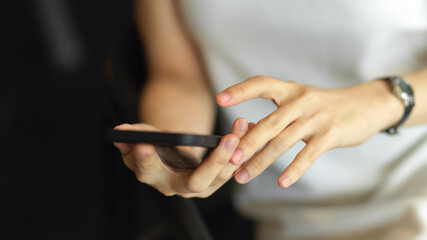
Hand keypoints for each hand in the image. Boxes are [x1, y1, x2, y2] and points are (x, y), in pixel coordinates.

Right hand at [113, 119, 251, 197]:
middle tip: (228, 140)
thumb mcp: (142, 138)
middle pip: (196, 182)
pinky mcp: (215, 181)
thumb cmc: (156, 144)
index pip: (148, 170)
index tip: (145, 144)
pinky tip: (247, 128)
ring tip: (242, 127)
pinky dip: (242, 150)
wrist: (172, 155)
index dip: (144, 158)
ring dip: (235, 152)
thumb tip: (119, 132)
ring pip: (221, 175)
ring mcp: (199, 187)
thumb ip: (131, 137)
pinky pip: (231, 168)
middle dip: (214, 162)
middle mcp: (176, 188)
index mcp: (152, 175)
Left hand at [216, 75, 402, 187]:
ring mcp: (316, 117)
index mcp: (290, 89)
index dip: (240, 90)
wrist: (366, 104)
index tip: (220, 99)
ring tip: (243, 175)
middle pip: (269, 122)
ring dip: (261, 161)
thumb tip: (246, 130)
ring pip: (283, 141)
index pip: (262, 84)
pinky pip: (308, 154)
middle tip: (229, 160)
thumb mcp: (300, 102)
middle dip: (247, 143)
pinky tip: (282, 182)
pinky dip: (294, 169)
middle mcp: (301, 100)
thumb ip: (276, 114)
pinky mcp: (331, 134)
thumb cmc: (324, 105)